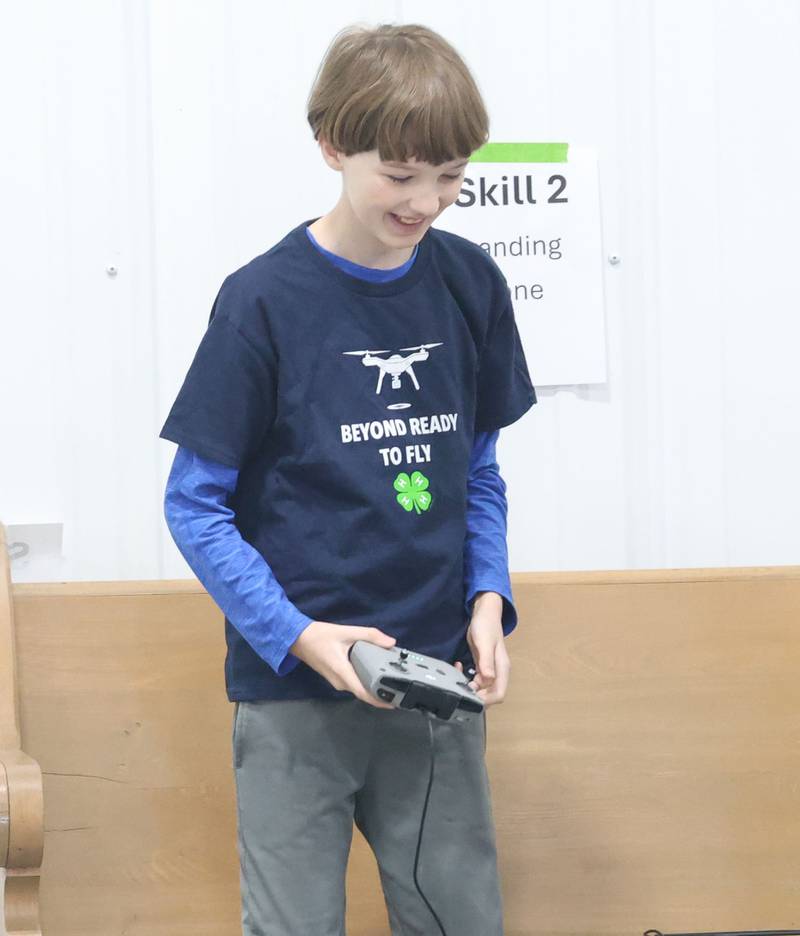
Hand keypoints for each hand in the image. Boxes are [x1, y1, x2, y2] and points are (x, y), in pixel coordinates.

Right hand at [289, 620, 396, 709]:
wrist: (297, 638)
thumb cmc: (319, 636)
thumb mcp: (346, 632)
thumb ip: (369, 635)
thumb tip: (390, 642)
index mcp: (343, 673)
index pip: (363, 694)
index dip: (380, 701)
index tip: (394, 703)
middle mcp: (340, 682)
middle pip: (363, 693)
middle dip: (380, 693)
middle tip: (399, 687)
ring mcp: (336, 681)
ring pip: (358, 688)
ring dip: (372, 686)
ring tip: (390, 679)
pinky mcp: (335, 677)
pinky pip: (353, 683)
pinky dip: (364, 680)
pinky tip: (373, 672)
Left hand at [454, 592, 509, 706]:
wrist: (484, 613)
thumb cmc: (486, 626)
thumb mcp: (484, 643)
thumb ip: (486, 661)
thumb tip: (488, 679)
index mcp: (502, 668)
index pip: (498, 694)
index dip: (486, 700)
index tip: (471, 696)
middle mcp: (497, 671)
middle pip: (490, 694)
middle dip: (476, 696)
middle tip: (460, 688)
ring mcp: (490, 669)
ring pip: (482, 688)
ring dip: (469, 688)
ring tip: (457, 678)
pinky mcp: (481, 665)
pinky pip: (476, 679)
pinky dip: (467, 678)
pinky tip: (458, 668)